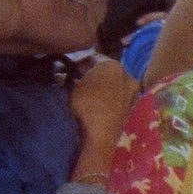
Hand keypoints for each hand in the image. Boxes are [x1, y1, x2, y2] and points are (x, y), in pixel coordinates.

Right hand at [69, 57, 138, 182]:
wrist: (99, 135)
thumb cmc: (83, 105)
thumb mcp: (69, 87)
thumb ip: (65, 76)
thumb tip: (59, 74)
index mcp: (113, 66)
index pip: (93, 58)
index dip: (78, 63)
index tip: (67, 69)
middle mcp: (128, 76)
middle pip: (105, 71)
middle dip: (92, 74)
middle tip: (75, 80)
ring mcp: (132, 93)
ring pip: (113, 84)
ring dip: (100, 86)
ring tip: (84, 93)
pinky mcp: (132, 108)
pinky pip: (117, 97)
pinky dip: (107, 97)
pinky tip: (96, 104)